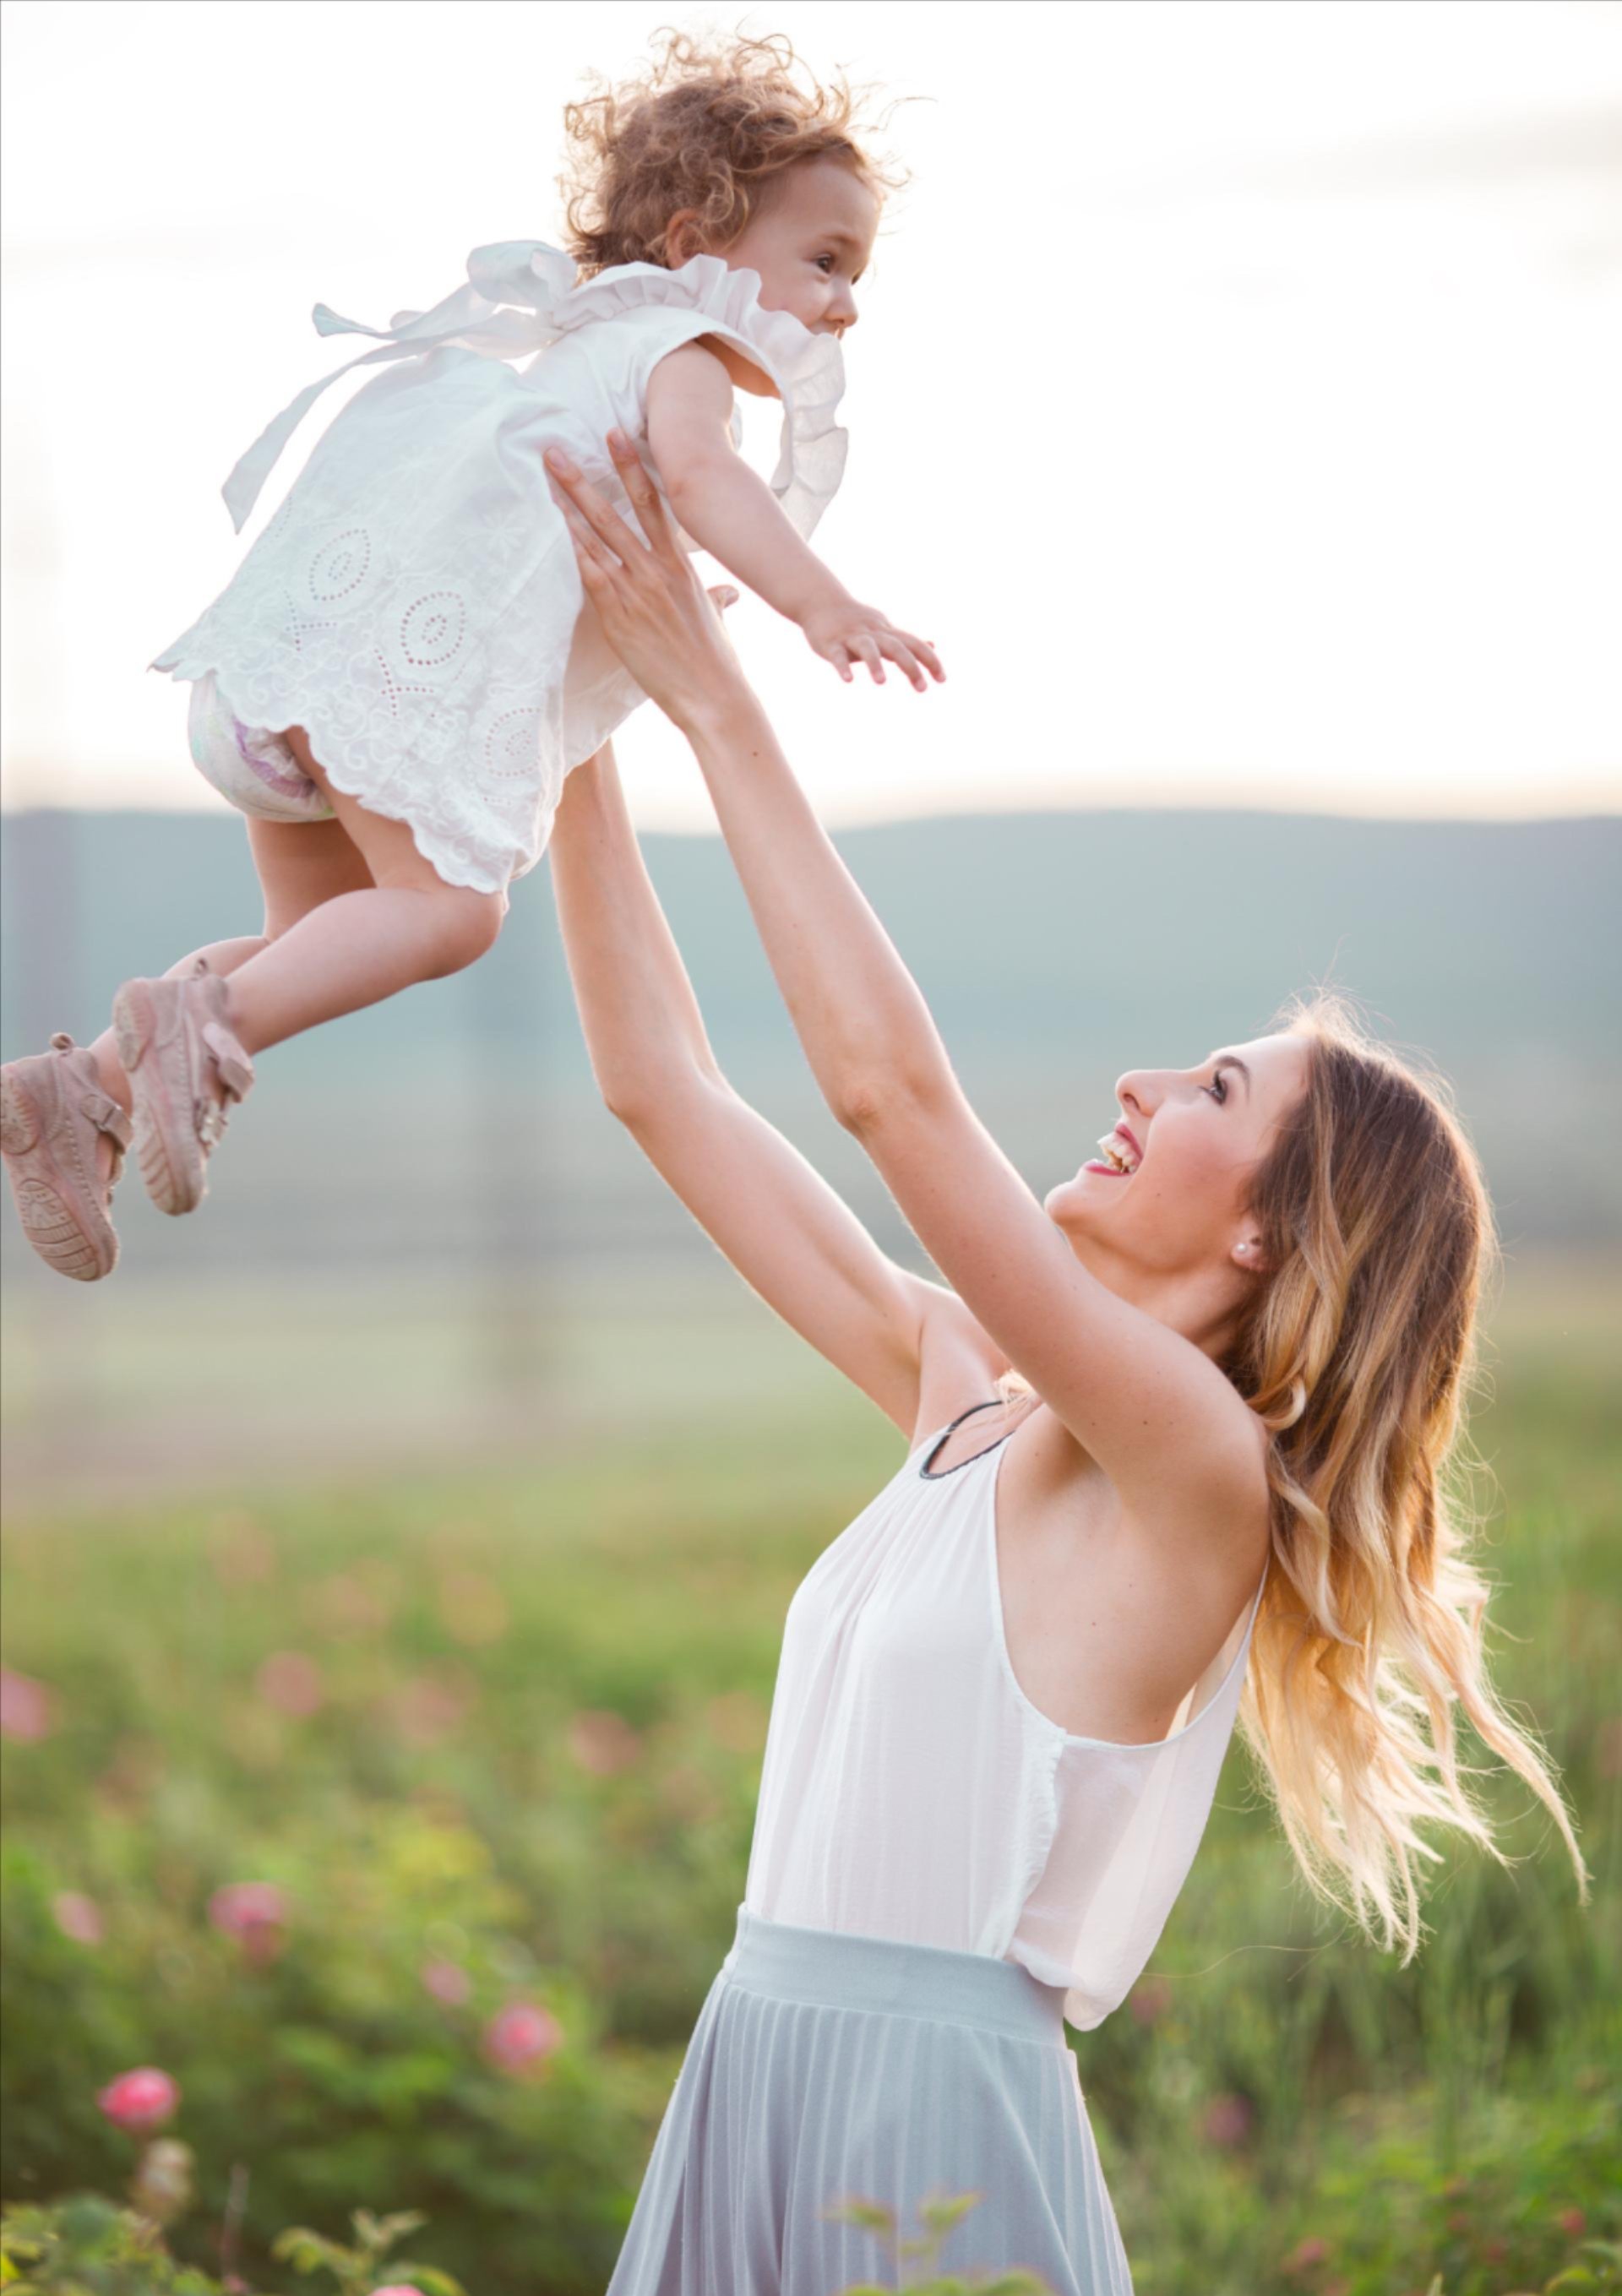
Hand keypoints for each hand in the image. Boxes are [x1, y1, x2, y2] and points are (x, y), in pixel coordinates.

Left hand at [544, 432, 750, 730]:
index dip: (633, 467)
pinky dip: (572, 549)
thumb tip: (727, 594)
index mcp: (681, 565)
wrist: (715, 695)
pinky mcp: (620, 617)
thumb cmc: (716, 662)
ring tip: (545, 480)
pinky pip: (591, 574)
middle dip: (584, 478)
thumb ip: (717, 598)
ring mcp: (638, 591)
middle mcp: (658, 570)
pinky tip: (553, 528)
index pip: (655, 504)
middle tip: (556, 449)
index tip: (616, 436)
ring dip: (568, 507)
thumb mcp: (716, 619)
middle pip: (617, 511)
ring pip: (598, 538)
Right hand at [799, 598, 943, 691]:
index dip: (930, 660)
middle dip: (911, 667)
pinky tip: (848, 680)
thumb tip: (932, 645)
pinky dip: (843, 667)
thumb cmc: (857, 620)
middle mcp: (873, 633)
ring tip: (881, 683)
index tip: (942, 679)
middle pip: (896, 647)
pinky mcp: (831, 643)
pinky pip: (838, 656)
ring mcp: (851, 637)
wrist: (821, 600)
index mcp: (887, 633)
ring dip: (875, 664)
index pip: (914, 644)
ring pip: (867, 648)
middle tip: (923, 689)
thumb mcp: (886, 629)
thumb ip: (907, 641)